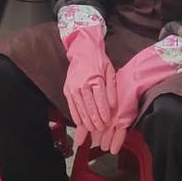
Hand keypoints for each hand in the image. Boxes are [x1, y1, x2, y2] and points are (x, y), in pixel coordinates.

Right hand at [59, 14, 116, 140]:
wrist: (82, 50)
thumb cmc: (99, 61)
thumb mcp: (110, 71)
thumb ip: (112, 89)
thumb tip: (113, 105)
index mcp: (95, 79)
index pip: (100, 101)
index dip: (104, 114)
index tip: (108, 122)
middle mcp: (83, 84)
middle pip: (90, 107)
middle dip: (96, 121)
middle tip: (101, 130)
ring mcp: (73, 88)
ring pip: (80, 109)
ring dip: (86, 121)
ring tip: (92, 130)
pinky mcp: (67, 90)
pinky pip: (72, 106)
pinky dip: (76, 116)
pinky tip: (80, 123)